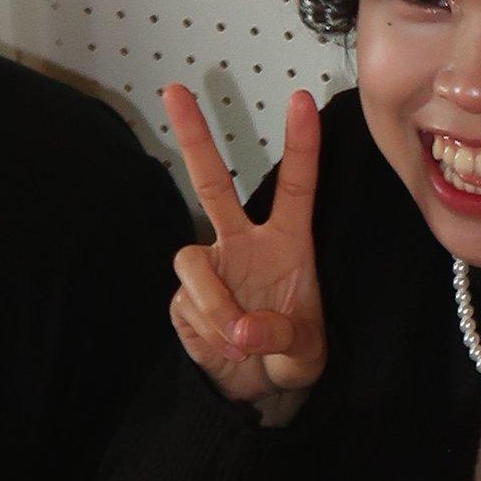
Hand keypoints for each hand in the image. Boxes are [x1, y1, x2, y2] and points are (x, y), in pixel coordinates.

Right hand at [162, 82, 326, 413]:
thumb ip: (280, 337)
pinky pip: (188, 302)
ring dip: (216, 303)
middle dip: (194, 136)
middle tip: (175, 90)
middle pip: (212, 182)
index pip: (296, 186)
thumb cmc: (291, 355)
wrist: (257, 389)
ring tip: (240, 339)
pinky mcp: (183, 296)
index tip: (302, 100)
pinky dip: (209, 330)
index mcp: (288, 243)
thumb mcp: (305, 354)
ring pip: (193, 260)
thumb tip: (242, 328)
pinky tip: (225, 347)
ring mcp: (210, 267)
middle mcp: (243, 244)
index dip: (301, 144)